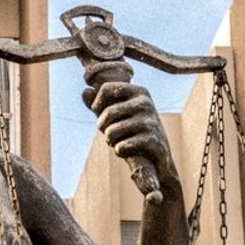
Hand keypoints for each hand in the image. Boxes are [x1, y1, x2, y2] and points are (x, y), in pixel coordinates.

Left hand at [81, 60, 179, 202]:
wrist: (159, 156)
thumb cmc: (133, 131)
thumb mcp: (117, 115)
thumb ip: (100, 103)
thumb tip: (85, 90)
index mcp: (139, 92)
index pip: (106, 88)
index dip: (96, 103)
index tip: (98, 113)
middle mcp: (146, 103)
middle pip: (107, 113)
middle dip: (102, 126)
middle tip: (109, 132)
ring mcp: (150, 121)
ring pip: (111, 132)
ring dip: (110, 140)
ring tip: (118, 141)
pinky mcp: (152, 140)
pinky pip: (120, 147)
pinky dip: (120, 151)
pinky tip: (128, 150)